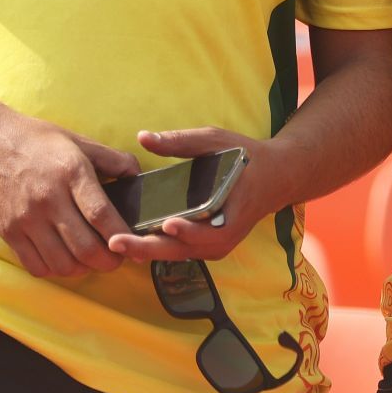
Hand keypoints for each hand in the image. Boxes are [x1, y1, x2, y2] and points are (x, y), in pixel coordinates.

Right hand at [0, 111, 139, 278]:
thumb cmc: (37, 140)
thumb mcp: (78, 141)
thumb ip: (112, 159)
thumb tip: (139, 176)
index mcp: (71, 172)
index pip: (101, 215)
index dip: (121, 237)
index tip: (132, 244)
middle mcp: (48, 198)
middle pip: (85, 248)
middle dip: (108, 262)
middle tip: (115, 258)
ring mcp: (26, 218)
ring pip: (62, 264)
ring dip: (82, 269)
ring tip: (89, 260)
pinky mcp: (8, 232)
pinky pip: (36, 266)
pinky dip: (54, 270)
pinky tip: (62, 257)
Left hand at [106, 127, 294, 263]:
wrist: (274, 177)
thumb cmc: (245, 157)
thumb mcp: (216, 141)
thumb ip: (180, 141)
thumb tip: (143, 137)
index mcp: (234, 213)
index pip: (211, 232)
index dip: (188, 231)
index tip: (167, 224)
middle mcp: (225, 237)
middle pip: (185, 249)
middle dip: (148, 248)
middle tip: (117, 242)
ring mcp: (216, 245)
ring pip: (178, 255)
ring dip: (148, 251)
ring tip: (117, 244)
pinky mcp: (207, 246)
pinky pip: (179, 251)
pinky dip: (156, 248)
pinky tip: (131, 242)